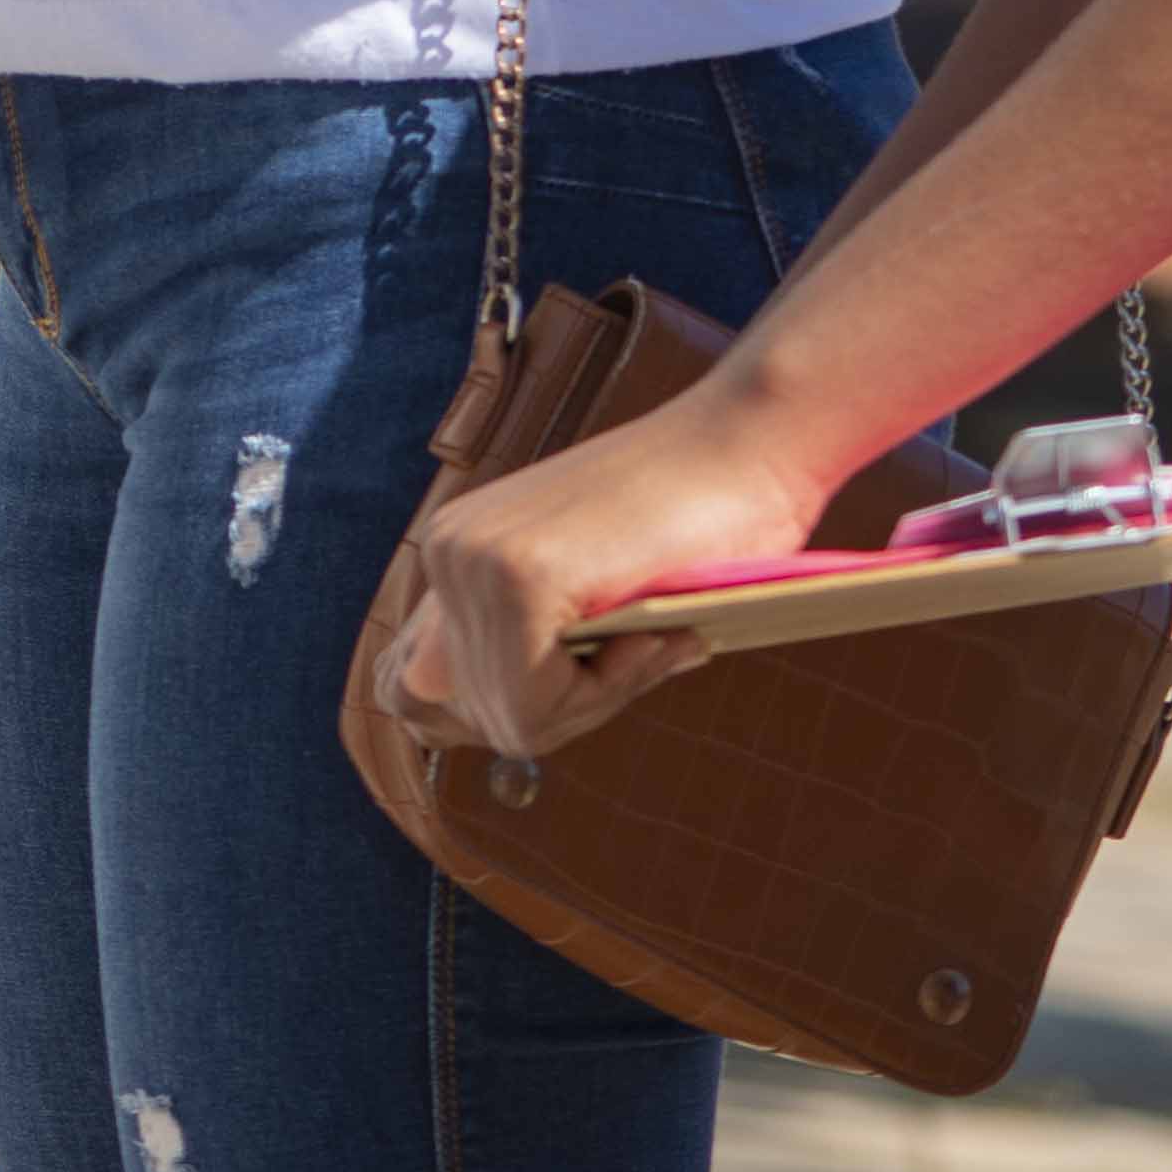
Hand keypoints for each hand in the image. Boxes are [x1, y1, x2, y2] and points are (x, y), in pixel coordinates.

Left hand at [372, 382, 845, 763]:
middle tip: (639, 653)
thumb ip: (529, 648)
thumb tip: (480, 722)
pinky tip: (656, 633)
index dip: (502, 709)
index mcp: (453, 550)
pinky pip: (538, 704)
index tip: (587, 675)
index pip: (420, 690)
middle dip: (557, 713)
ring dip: (591, 702)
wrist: (751, 448)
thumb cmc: (693, 527)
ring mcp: (476, 561)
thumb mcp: (586, 596)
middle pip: (466, 716)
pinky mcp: (521, 577)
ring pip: (509, 719)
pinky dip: (604, 693)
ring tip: (654, 633)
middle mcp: (446, 551)